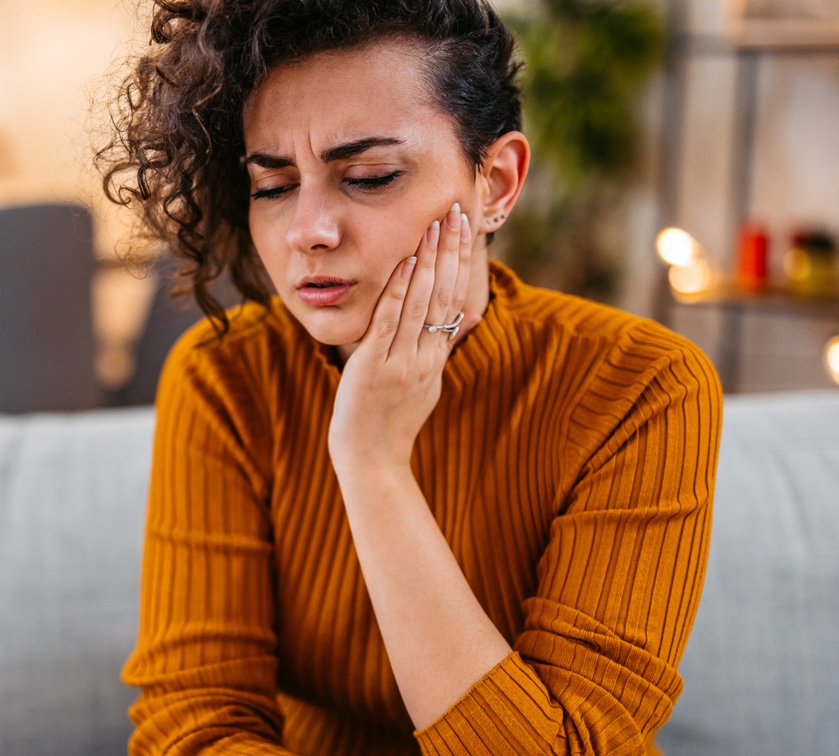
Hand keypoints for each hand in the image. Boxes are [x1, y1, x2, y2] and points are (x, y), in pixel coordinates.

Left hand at [328, 202, 471, 476]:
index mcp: (437, 357)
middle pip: (445, 294)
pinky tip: (406, 263)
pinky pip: (390, 323)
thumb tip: (469, 318)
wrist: (372, 459)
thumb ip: (441, 349)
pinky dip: (399, 292)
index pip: (456, 299)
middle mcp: (425, 356)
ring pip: (422, 303)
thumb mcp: (427, 383)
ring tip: (435, 224)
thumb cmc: (393, 422)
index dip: (462, 261)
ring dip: (430, 260)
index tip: (465, 228)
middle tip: (457, 211)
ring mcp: (401, 361)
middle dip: (451, 250)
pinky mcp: (375, 367)